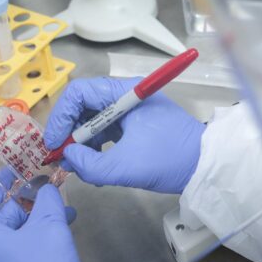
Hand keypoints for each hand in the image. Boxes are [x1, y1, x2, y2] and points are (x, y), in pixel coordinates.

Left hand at [0, 177, 80, 261]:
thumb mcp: (49, 227)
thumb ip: (48, 201)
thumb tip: (47, 189)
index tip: (15, 171)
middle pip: (1, 218)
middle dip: (28, 203)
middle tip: (51, 193)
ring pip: (13, 237)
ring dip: (36, 223)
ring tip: (64, 215)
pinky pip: (17, 254)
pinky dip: (34, 241)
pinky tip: (58, 237)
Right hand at [44, 77, 205, 193]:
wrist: (206, 167)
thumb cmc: (170, 160)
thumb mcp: (125, 167)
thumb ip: (89, 165)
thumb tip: (68, 158)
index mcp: (125, 93)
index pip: (78, 93)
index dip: (60, 117)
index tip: (54, 143)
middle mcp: (126, 96)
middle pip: (84, 107)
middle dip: (70, 133)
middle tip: (63, 158)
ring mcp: (131, 111)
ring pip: (94, 121)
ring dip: (83, 144)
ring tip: (80, 168)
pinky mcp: (136, 126)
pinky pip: (107, 132)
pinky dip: (97, 149)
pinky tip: (97, 168)